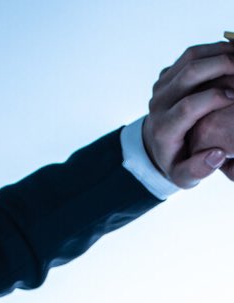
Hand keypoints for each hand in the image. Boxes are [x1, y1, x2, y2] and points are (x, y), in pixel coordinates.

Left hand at [142, 40, 233, 187]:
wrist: (156, 145)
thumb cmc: (177, 160)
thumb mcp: (184, 176)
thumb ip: (198, 170)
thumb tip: (217, 154)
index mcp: (163, 129)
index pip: (188, 106)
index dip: (215, 97)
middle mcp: (158, 105)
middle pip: (189, 74)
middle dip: (223, 65)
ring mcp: (161, 87)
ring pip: (191, 58)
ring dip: (222, 52)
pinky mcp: (167, 75)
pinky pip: (192, 54)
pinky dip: (216, 49)